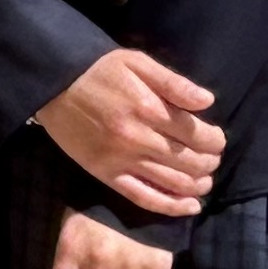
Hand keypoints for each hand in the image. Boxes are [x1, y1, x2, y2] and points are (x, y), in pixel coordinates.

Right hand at [38, 46, 224, 215]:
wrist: (51, 82)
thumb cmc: (97, 69)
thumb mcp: (136, 62)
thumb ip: (172, 82)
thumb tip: (207, 102)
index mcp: (148, 109)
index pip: (197, 134)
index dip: (215, 139)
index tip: (215, 137)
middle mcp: (138, 139)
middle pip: (190, 162)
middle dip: (210, 162)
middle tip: (212, 157)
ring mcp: (121, 161)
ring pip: (174, 183)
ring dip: (198, 184)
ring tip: (204, 179)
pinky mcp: (107, 175)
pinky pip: (144, 198)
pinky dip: (172, 206)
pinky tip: (190, 206)